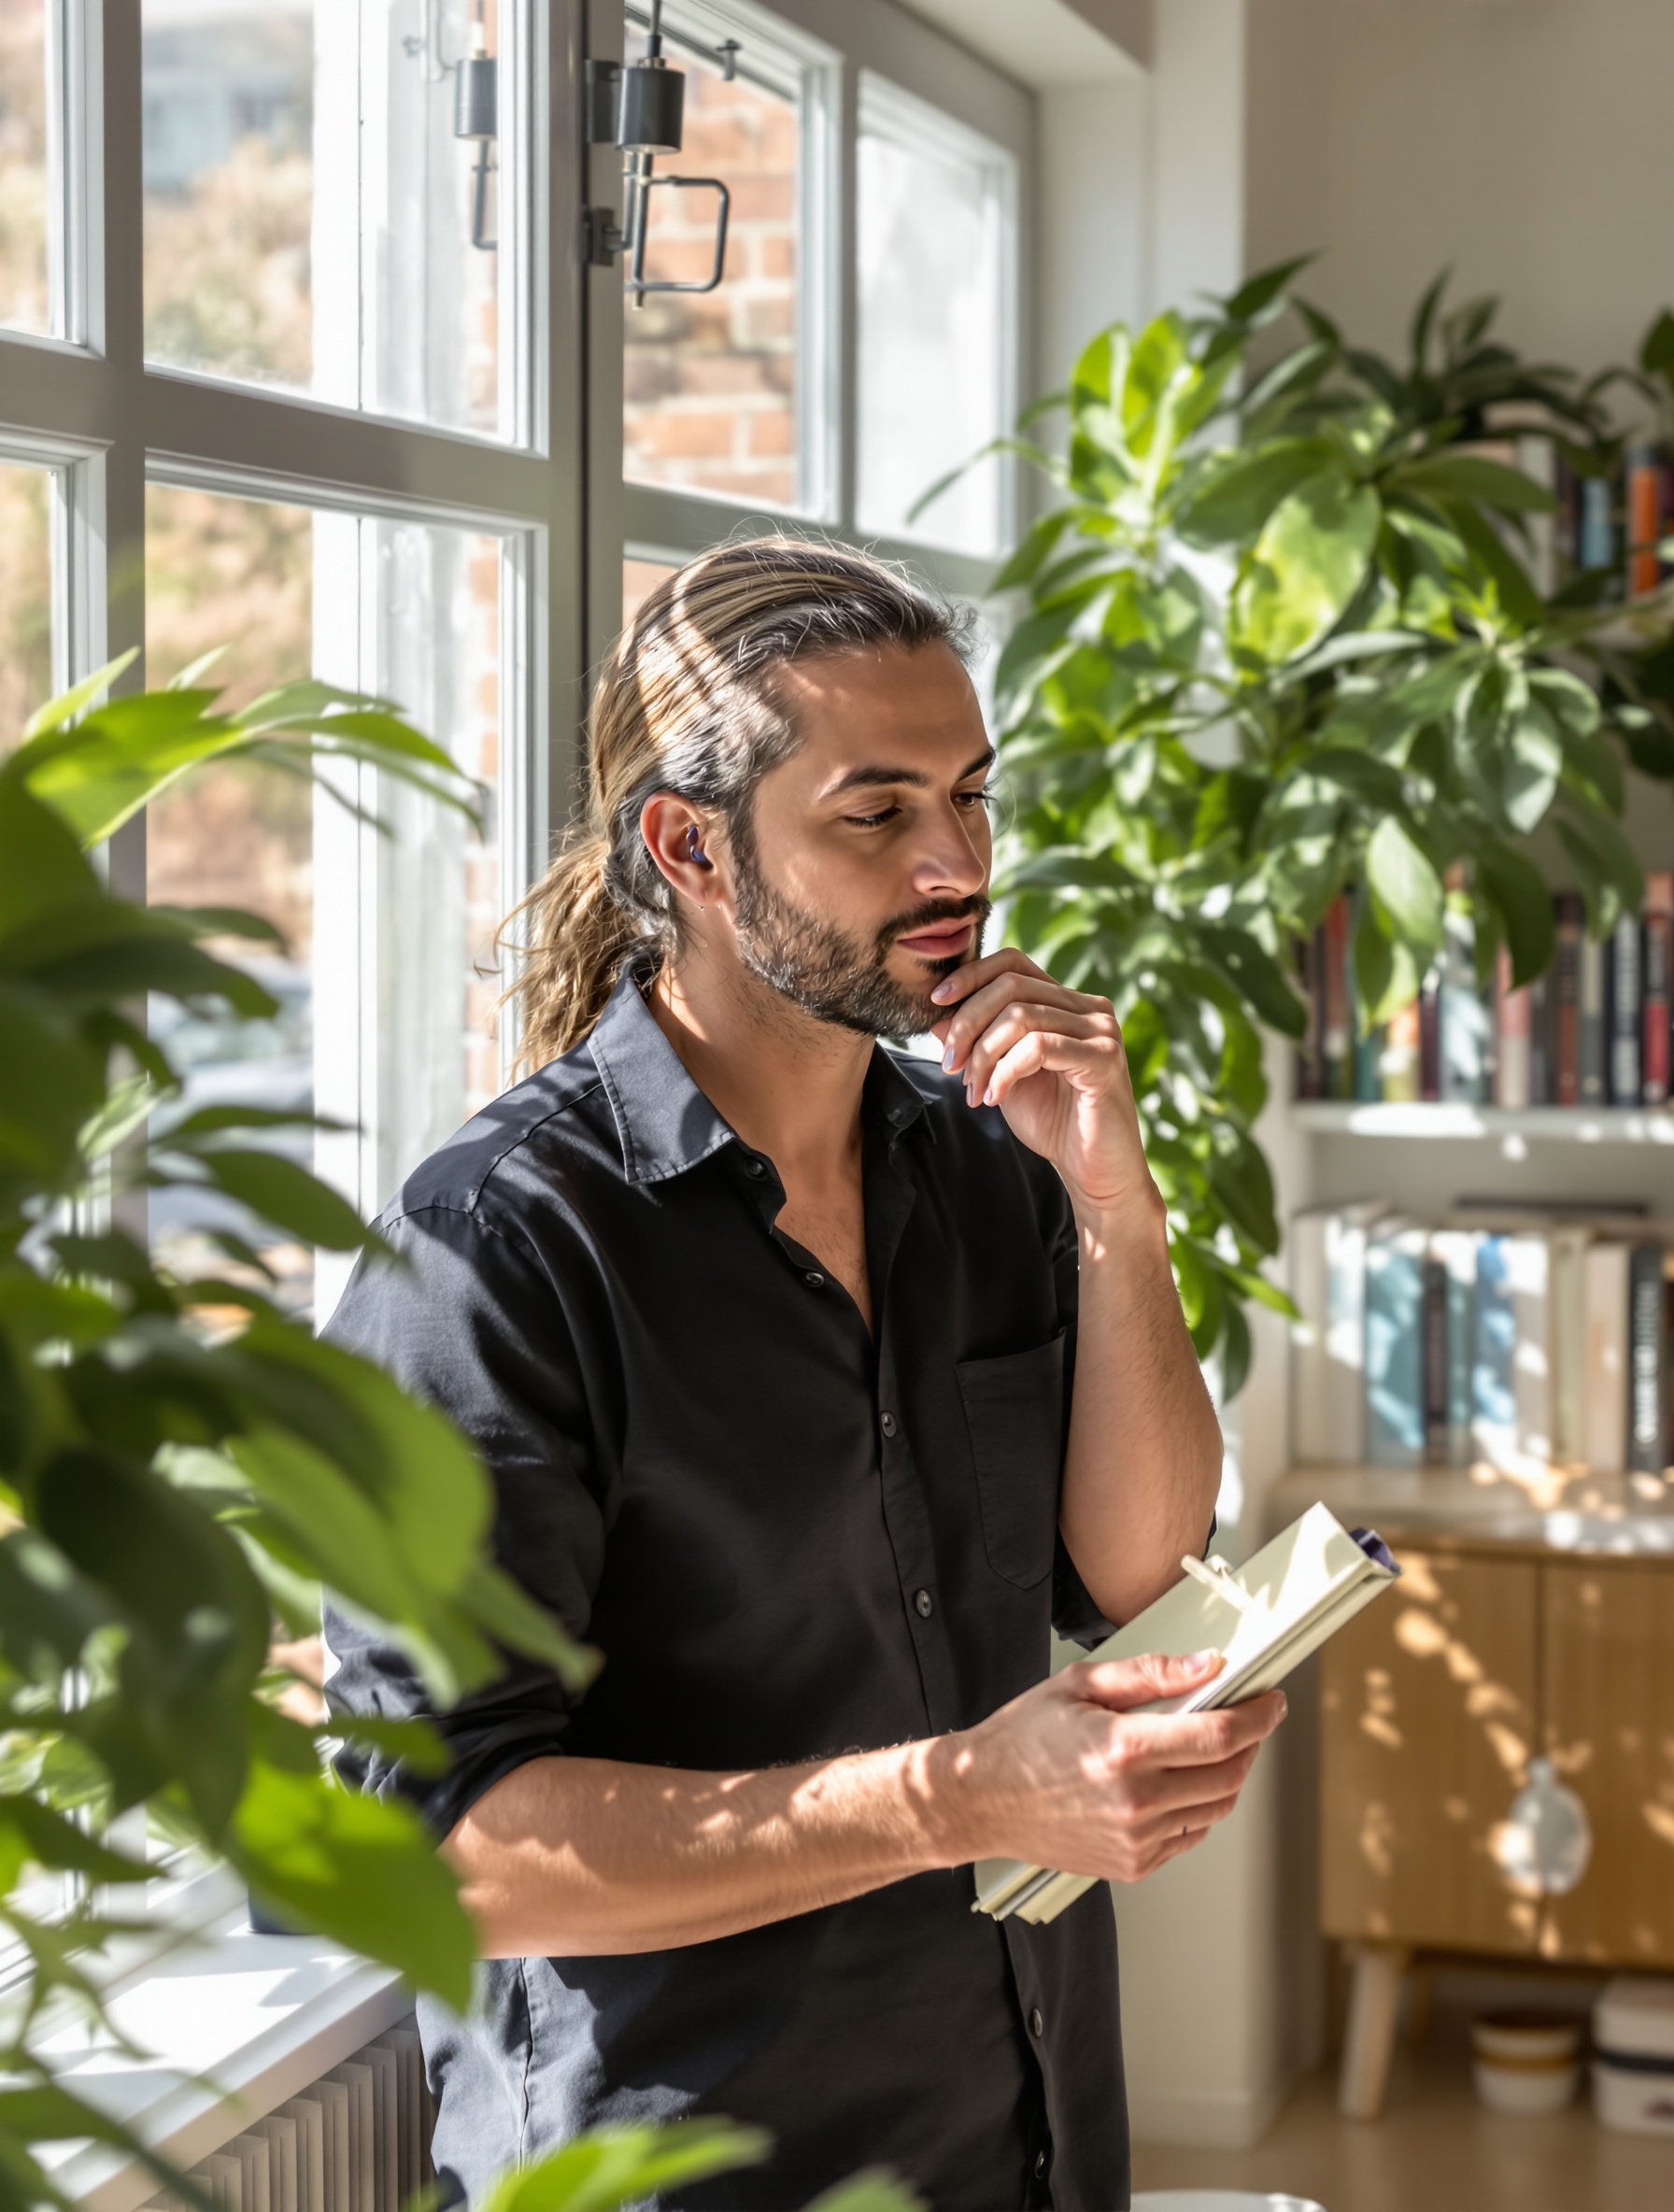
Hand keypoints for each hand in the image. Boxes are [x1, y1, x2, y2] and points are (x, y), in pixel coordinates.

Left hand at [929, 950, 1155, 1223]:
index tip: (935, 1001)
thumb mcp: (1002, 1077)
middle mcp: (1088, 1007)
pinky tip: (995, 1098)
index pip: (1013, 962)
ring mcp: (1100, 1030)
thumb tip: (937, 1018)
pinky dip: (1006, 1072)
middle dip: (968, 1023)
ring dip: (983, 1055)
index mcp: (1066, 1003)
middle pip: (1011, 987)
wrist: (1094, 1173)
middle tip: (949, 1064)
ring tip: (973, 1091)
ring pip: (1020, 1017)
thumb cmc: (1053, 1125)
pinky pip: (1039, 1047)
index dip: (971, 974)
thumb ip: (977, 1045)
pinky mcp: (1104, 1058)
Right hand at [945, 1651, 1286, 1883]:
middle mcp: (1136, 1802)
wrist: (982, 1801)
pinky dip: (1200, 1806)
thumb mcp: (1080, 1685)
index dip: (1258, 1716)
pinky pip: (1190, 1836)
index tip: (1272, 1701)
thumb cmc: (1023, 1738)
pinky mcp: (1133, 1865)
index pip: (1218, 1735)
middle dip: (1252, 1743)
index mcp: (1123, 1751)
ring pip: (1216, 1808)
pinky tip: (1181, 1782)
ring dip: (1230, 1775)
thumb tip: (1205, 1665)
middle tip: (1250, 1719)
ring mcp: (1137, 1840)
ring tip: (1213, 1747)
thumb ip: (1149, 1674)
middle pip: (1229, 1775)